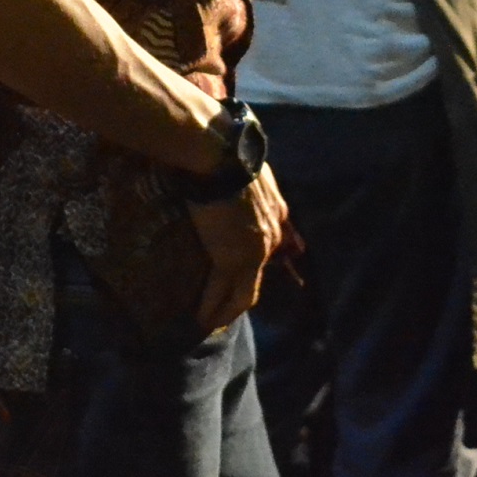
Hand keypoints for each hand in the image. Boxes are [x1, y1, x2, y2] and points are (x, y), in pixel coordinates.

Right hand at [188, 164, 285, 333]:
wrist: (222, 156)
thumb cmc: (233, 152)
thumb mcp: (257, 169)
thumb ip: (256, 185)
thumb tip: (247, 182)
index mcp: (277, 217)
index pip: (270, 251)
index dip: (254, 267)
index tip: (240, 277)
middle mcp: (269, 241)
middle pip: (256, 281)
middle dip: (239, 301)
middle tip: (224, 314)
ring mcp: (251, 254)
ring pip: (241, 295)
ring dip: (225, 313)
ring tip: (209, 324)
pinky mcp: (228, 259)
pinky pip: (218, 292)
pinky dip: (209, 309)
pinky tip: (199, 320)